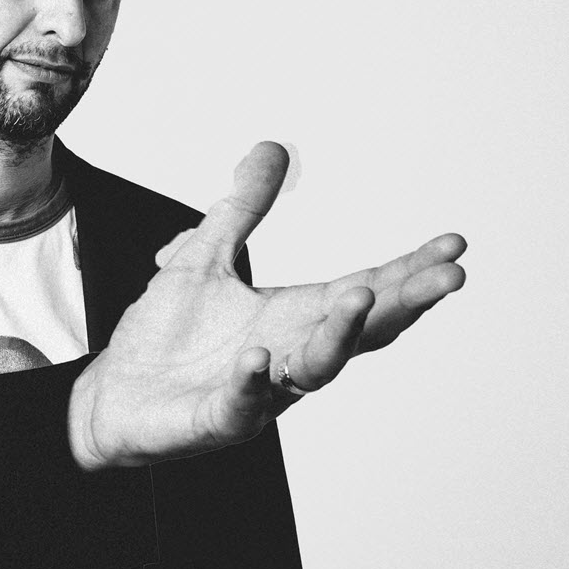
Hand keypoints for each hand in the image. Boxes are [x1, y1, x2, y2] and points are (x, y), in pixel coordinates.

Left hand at [69, 142, 465, 469]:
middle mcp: (290, 354)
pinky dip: (253, 381)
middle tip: (450, 276)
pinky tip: (257, 357)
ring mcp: (261, 392)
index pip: (368, 290)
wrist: (114, 397)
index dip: (411, 270)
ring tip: (363, 297)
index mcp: (295, 317)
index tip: (454, 244)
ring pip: (317, 368)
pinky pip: (243, 404)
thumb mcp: (204, 258)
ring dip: (341, 335)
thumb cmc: (166, 337)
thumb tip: (273, 149)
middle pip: (363, 330)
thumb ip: (241, 211)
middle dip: (406, 302)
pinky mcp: (219, 419)